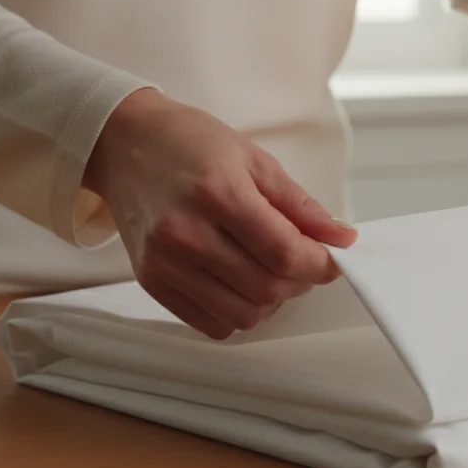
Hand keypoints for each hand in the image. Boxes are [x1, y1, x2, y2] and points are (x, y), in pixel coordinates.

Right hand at [84, 88, 356, 339]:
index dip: (319, 265)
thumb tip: (341, 238)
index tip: (332, 260)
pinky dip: (237, 312)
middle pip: (266, 288)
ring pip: (242, 314)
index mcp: (218, 194)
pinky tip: (240, 284)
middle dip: (299, 282)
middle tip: (302, 262)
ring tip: (270, 271)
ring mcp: (164, 261)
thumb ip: (300, 205)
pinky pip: (210, 324)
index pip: (284, 253)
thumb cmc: (191, 144)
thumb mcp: (255, 159)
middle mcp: (186, 232)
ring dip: (271, 302)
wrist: (125, 143)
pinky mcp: (151, 281)